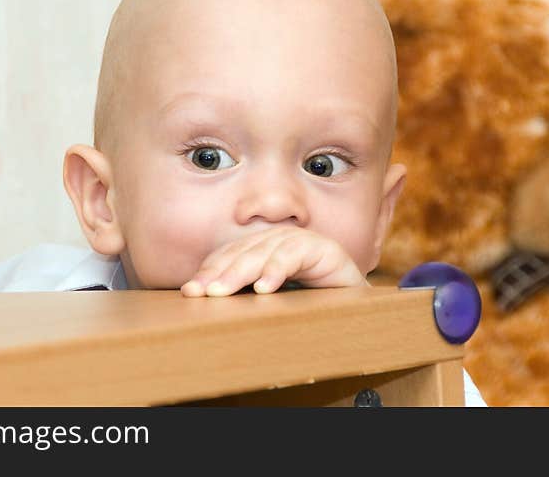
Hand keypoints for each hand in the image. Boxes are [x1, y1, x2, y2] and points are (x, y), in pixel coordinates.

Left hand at [180, 227, 366, 296]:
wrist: (357, 308)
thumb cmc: (310, 305)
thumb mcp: (272, 302)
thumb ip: (244, 297)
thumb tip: (205, 304)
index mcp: (262, 249)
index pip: (229, 255)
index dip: (209, 271)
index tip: (190, 292)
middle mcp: (278, 240)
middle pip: (242, 253)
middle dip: (219, 273)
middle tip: (201, 293)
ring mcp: (300, 242)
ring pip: (264, 252)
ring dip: (241, 273)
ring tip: (223, 293)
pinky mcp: (324, 249)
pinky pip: (294, 256)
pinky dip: (277, 271)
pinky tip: (264, 288)